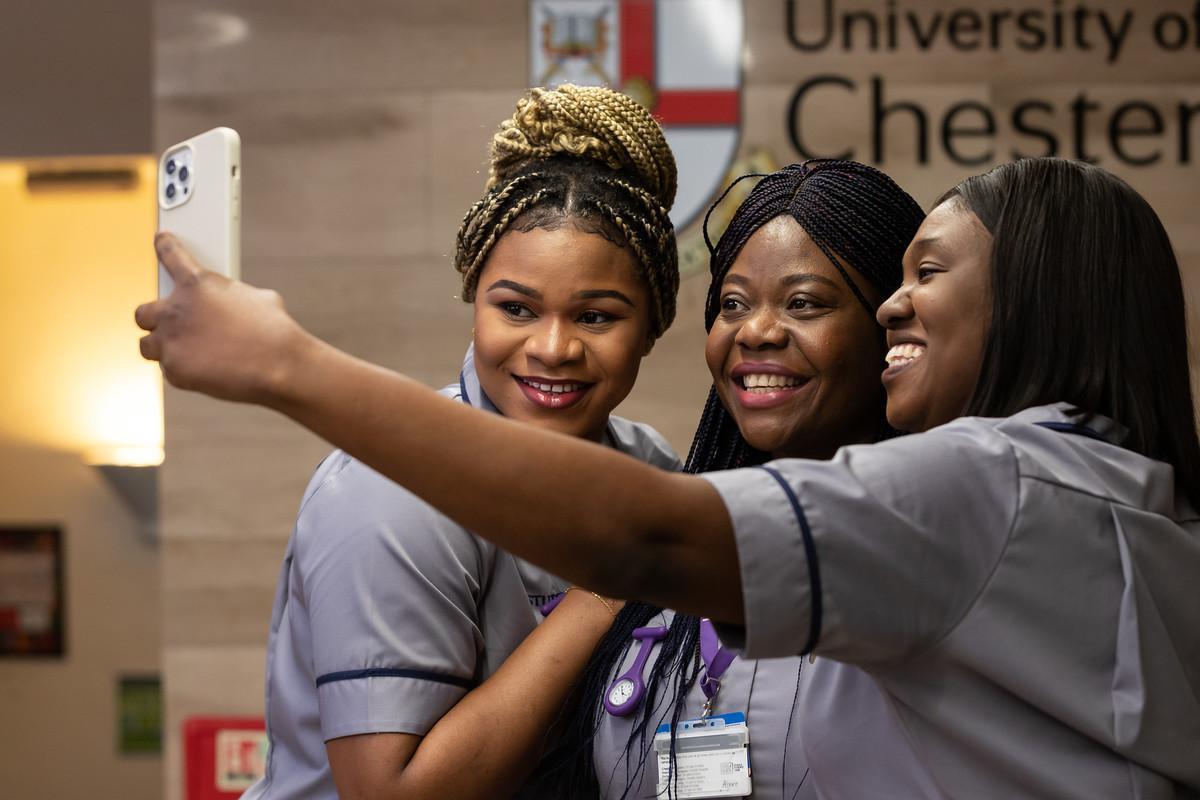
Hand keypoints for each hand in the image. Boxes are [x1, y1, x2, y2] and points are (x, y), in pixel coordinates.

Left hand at [135, 233, 310, 405]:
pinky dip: (183, 370)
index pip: (171, 255)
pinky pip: (168, 369)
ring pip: (147, 344)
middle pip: (143, 311)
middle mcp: (176, 310)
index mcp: (196, 284)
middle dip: (154, 317)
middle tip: (171, 323)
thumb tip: (231, 304)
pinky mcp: (174, 370)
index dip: (165, 246)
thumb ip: (231, 296)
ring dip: (161, 346)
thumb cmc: (273, 331)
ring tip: (183, 351)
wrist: (278, 364)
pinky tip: (203, 370)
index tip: (161, 240)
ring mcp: (171, 342)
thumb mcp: (256, 298)